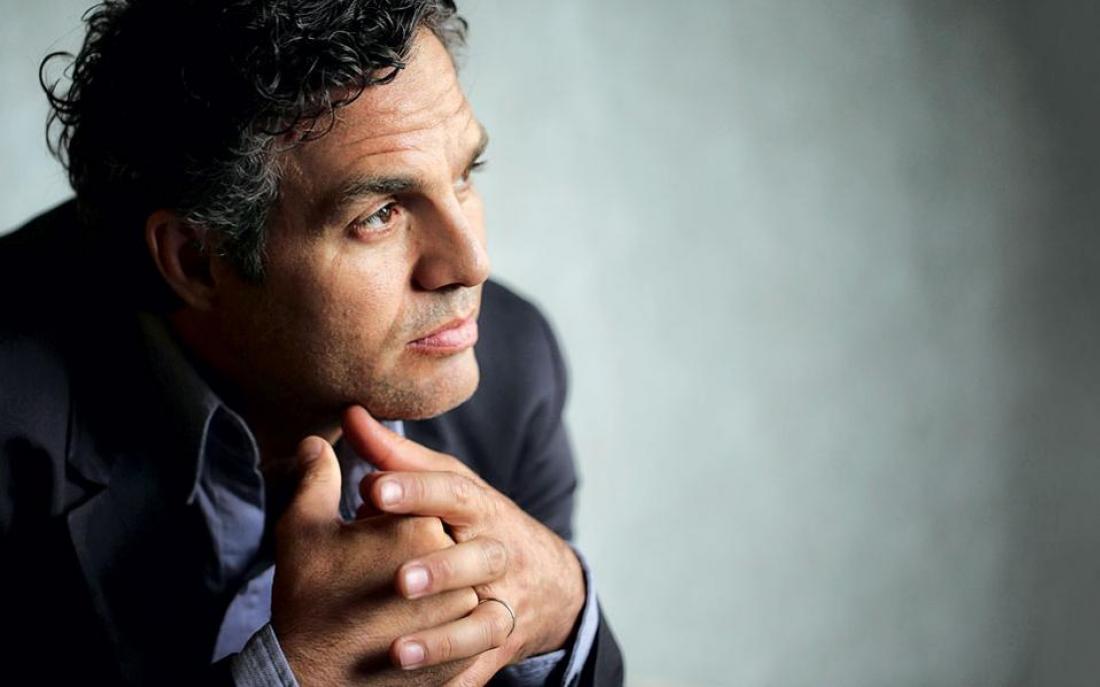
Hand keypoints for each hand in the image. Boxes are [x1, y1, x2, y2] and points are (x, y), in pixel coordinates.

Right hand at [270, 435, 481, 685]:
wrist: (311, 681)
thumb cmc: (307, 601)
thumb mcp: (304, 531)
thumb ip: (319, 479)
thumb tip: (321, 439)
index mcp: (422, 530)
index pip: (425, 504)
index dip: (397, 512)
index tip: (370, 521)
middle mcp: (455, 569)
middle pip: (451, 541)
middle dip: (424, 550)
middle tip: (387, 567)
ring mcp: (465, 615)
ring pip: (466, 583)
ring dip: (442, 588)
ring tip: (397, 600)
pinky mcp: (468, 654)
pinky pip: (471, 627)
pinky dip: (450, 624)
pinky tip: (414, 626)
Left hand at [343, 405, 586, 685]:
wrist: (549, 581)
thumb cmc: (477, 523)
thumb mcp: (447, 486)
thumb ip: (398, 457)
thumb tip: (351, 414)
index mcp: (480, 509)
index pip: (453, 492)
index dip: (417, 489)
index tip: (374, 487)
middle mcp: (498, 554)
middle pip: (481, 559)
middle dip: (442, 569)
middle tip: (400, 580)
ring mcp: (504, 602)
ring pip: (484, 622)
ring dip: (443, 637)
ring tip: (398, 651)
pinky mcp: (499, 645)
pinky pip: (479, 664)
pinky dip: (453, 677)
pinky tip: (411, 681)